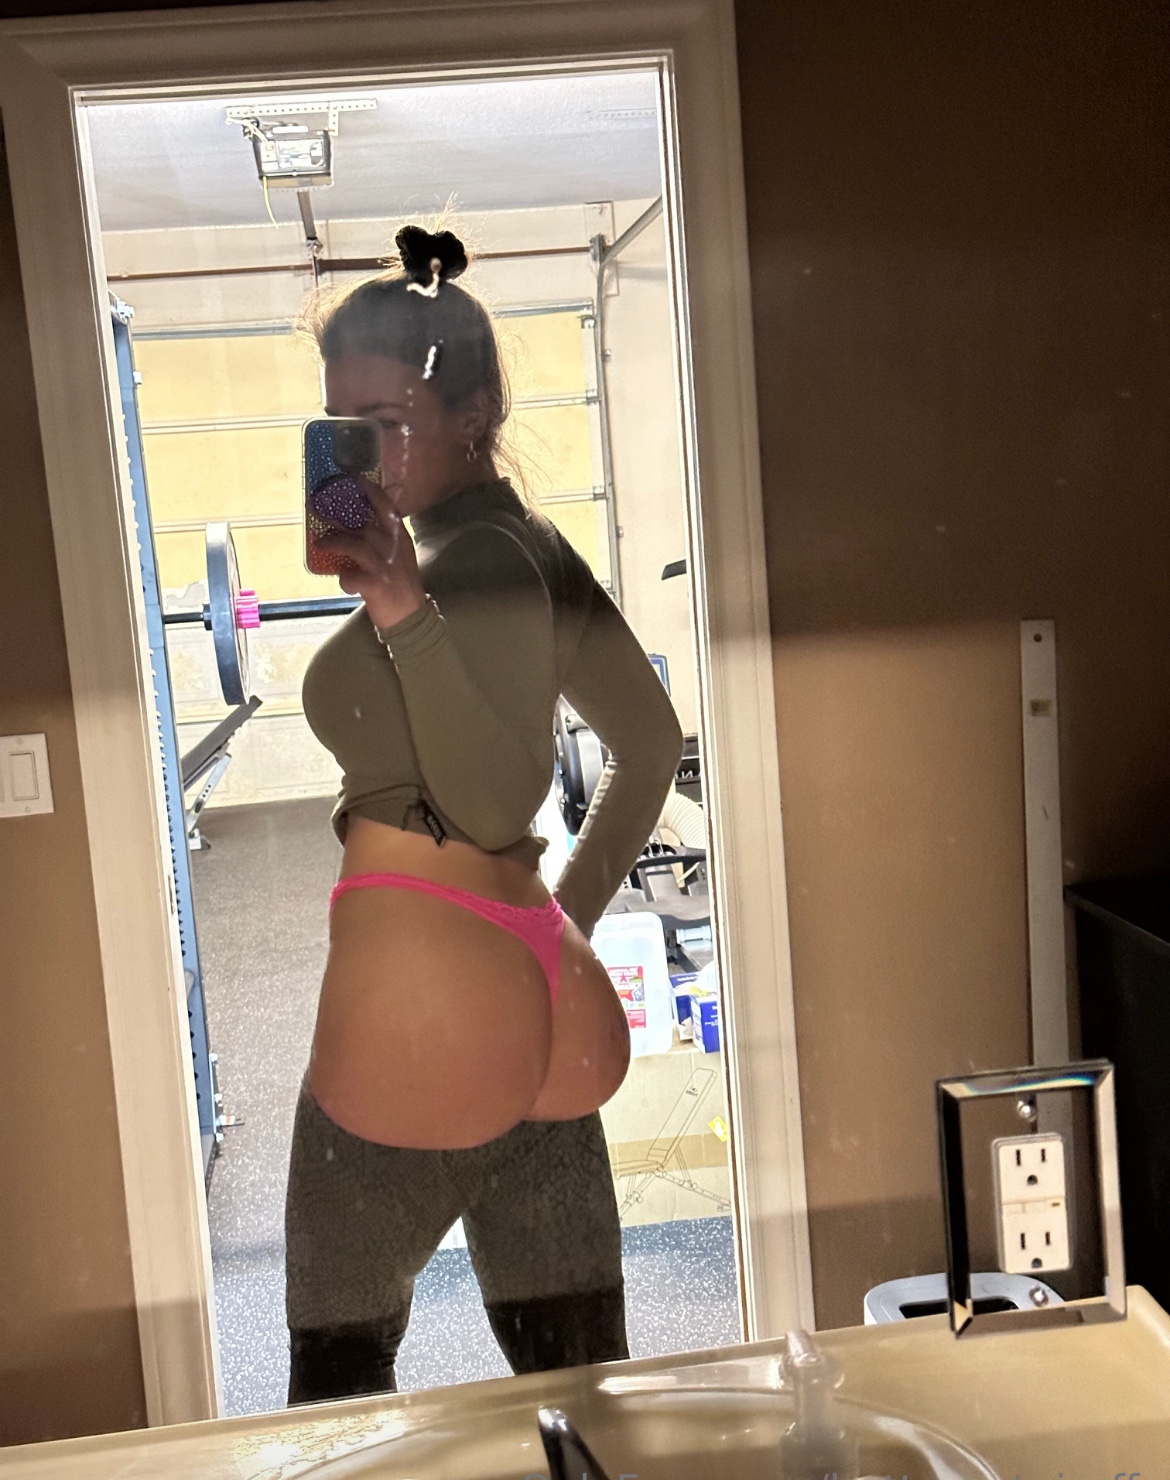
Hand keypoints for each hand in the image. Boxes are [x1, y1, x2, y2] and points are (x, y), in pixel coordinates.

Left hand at [315, 478, 426, 629]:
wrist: (412, 618)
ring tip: (320, 543)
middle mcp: (394, 549)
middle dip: (338, 516)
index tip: (354, 479)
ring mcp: (386, 567)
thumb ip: (386, 539)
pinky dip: (344, 578)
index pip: (387, 508)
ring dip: (334, 542)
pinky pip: (352, 576)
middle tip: (316, 507)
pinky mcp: (377, 586)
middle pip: (364, 525)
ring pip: (355, 546)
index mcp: (401, 539)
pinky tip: (344, 582)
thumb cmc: (402, 586)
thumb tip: (360, 524)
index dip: (371, 492)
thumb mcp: (400, 556)